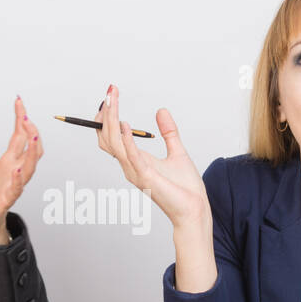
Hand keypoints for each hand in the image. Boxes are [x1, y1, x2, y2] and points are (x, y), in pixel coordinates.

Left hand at [0, 96, 42, 245]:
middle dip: (31, 133)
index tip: (19, 102)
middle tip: (26, 116)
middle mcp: (13, 172)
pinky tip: (17, 169)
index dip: (20, 119)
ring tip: (32, 137)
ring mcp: (11, 186)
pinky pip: (14, 190)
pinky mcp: (4, 201)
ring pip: (28, 169)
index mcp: (7, 162)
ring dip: (31, 153)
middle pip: (30, 150)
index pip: (19, 137)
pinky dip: (16, 180)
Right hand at [94, 84, 209, 229]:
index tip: (111, 96)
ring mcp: (136, 171)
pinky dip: (127, 139)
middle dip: (106, 113)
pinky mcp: (146, 177)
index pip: (112, 136)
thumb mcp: (177, 151)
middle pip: (107, 137)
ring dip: (112, 119)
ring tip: (113, 99)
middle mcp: (130, 165)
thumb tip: (161, 111)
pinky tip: (126, 124)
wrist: (194, 210)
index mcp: (135, 160)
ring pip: (114, 143)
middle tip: (110, 91)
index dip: (108, 117)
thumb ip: (168, 132)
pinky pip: (132, 156)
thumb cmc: (185, 189)